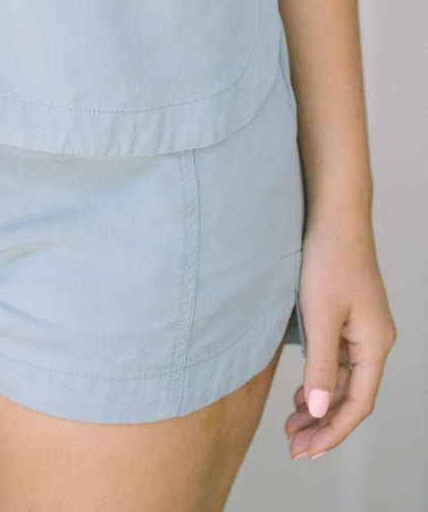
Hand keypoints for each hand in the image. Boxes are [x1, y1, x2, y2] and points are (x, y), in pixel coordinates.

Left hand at [285, 211, 396, 462]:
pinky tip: (302, 394)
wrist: (333, 214)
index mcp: (376, 345)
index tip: (307, 453)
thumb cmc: (328, 259)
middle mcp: (376, 341)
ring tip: (292, 427)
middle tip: (293, 447)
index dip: (333, 432)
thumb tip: (321, 413)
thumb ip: (321, 367)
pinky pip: (339, 362)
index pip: (358, 404)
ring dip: (320, 405)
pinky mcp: (350, 317)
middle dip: (324, 425)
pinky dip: (321, 381)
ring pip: (345, 381)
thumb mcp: (319, 316)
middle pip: (353, 396)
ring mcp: (364, 329)